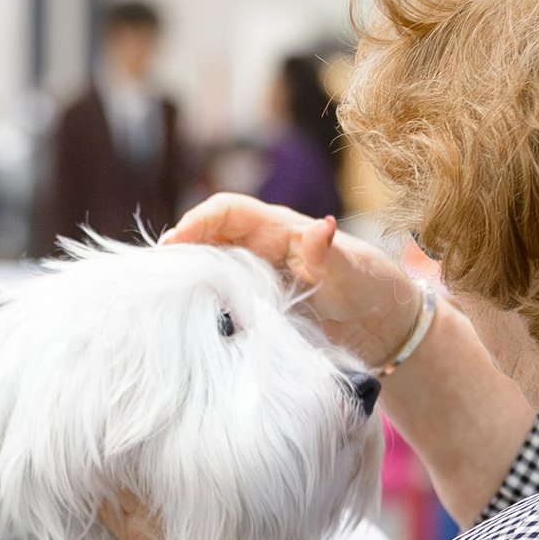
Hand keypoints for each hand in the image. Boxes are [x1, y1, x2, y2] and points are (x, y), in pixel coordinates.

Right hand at [166, 194, 425, 369]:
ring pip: (210, 267)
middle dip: (181, 249)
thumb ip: (331, 253)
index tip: (173, 244)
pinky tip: (188, 320)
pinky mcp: (257, 304)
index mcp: (281, 230)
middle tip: (155, 275)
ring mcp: (257, 277)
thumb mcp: (353, 272)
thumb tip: (319, 227)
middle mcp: (262, 248)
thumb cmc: (372, 289)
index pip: (228, 211)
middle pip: (209, 237)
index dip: (197, 221)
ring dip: (188, 276)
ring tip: (163, 297)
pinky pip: (221, 297)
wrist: (383, 327)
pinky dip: (202, 303)